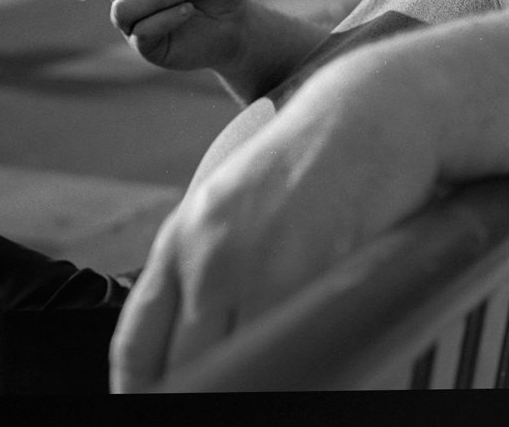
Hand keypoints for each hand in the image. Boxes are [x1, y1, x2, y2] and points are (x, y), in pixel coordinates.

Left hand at [108, 50, 441, 391]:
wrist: (371, 111)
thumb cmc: (311, 159)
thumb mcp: (236, 203)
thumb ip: (206, 269)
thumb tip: (192, 345)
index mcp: (181, 237)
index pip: (137, 349)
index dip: (145, 394)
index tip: (161, 405)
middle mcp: (208, 255)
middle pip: (184, 370)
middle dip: (207, 390)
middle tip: (231, 394)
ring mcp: (259, 267)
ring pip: (235, 371)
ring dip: (253, 384)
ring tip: (275, 376)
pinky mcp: (311, 273)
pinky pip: (292, 354)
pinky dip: (299, 373)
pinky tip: (310, 368)